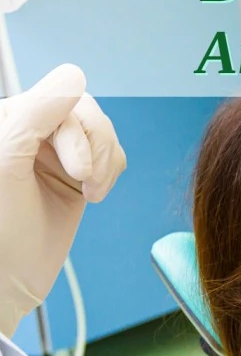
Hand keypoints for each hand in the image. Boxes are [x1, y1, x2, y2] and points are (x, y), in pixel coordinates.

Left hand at [0, 64, 125, 336]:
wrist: (7, 280)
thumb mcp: (7, 164)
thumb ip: (35, 114)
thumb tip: (74, 75)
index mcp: (10, 120)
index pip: (62, 96)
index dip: (76, 129)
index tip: (75, 168)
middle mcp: (34, 130)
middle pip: (89, 112)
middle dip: (95, 150)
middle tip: (82, 183)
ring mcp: (58, 153)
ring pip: (105, 134)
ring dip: (105, 165)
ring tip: (88, 193)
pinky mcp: (78, 175)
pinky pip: (113, 156)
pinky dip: (112, 174)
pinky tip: (92, 196)